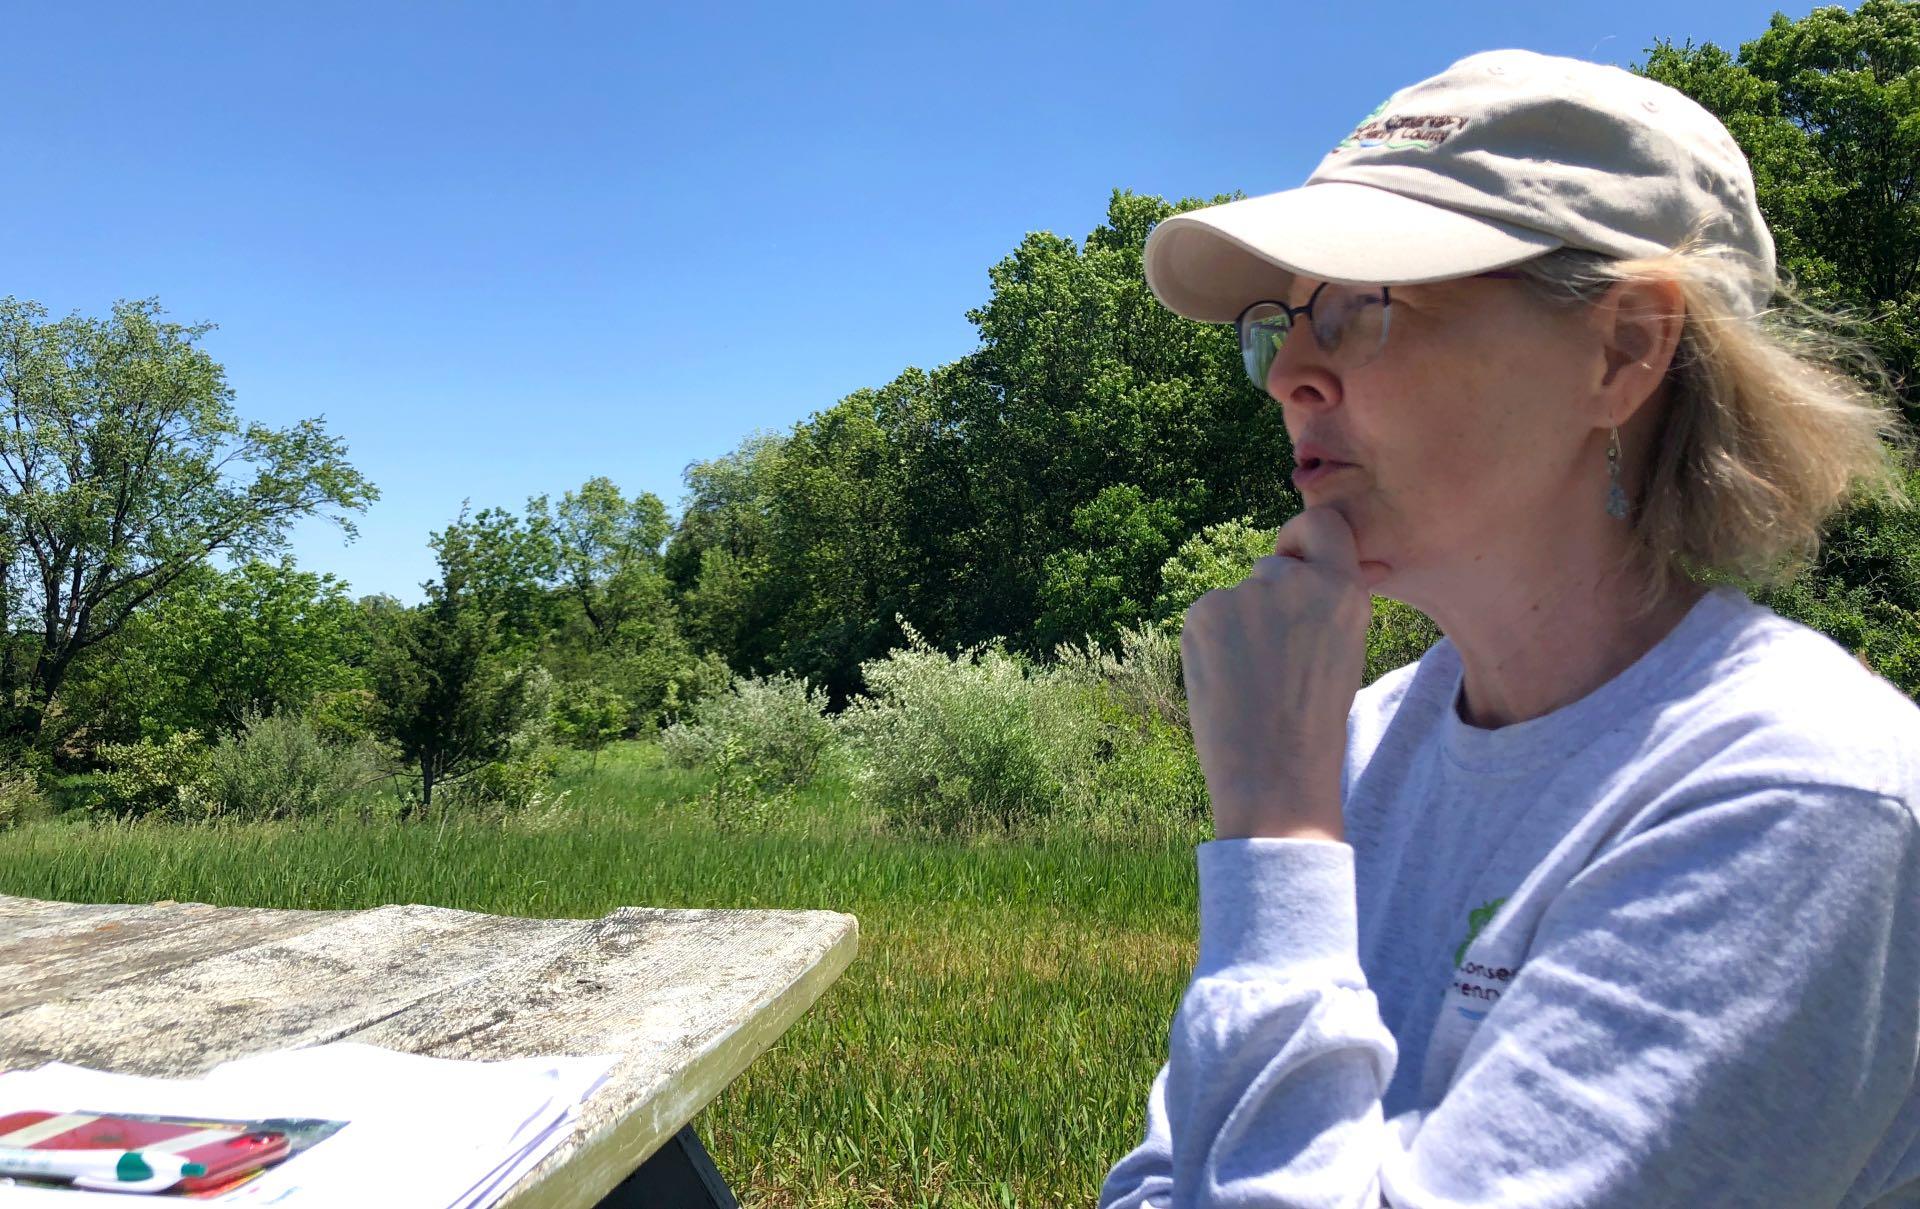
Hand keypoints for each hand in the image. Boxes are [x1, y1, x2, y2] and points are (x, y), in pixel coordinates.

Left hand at [1179, 506, 1381, 840]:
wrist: (1272, 773)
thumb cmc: (1315, 720)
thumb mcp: (1347, 650)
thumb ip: (1340, 600)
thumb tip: (1363, 562)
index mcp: (1343, 590)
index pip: (1322, 523)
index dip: (1304, 539)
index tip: (1295, 563)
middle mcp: (1295, 580)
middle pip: (1272, 567)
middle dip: (1269, 601)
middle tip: (1276, 661)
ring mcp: (1245, 593)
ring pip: (1237, 596)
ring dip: (1240, 625)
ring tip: (1253, 679)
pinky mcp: (1203, 610)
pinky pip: (1207, 614)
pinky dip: (1211, 641)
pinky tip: (1227, 681)